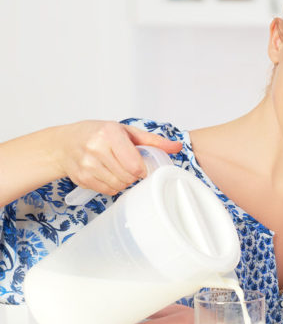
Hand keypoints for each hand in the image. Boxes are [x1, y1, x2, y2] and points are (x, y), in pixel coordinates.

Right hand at [59, 121, 180, 195]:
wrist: (64, 143)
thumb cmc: (97, 134)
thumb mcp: (125, 131)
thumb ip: (153, 140)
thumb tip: (177, 146)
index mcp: (110, 133)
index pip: (135, 164)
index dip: (142, 169)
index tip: (141, 166)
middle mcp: (96, 148)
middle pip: (128, 177)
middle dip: (133, 175)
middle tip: (127, 166)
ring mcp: (87, 164)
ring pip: (119, 185)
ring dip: (123, 181)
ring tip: (116, 169)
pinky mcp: (82, 178)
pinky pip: (107, 191)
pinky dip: (112, 186)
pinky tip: (107, 174)